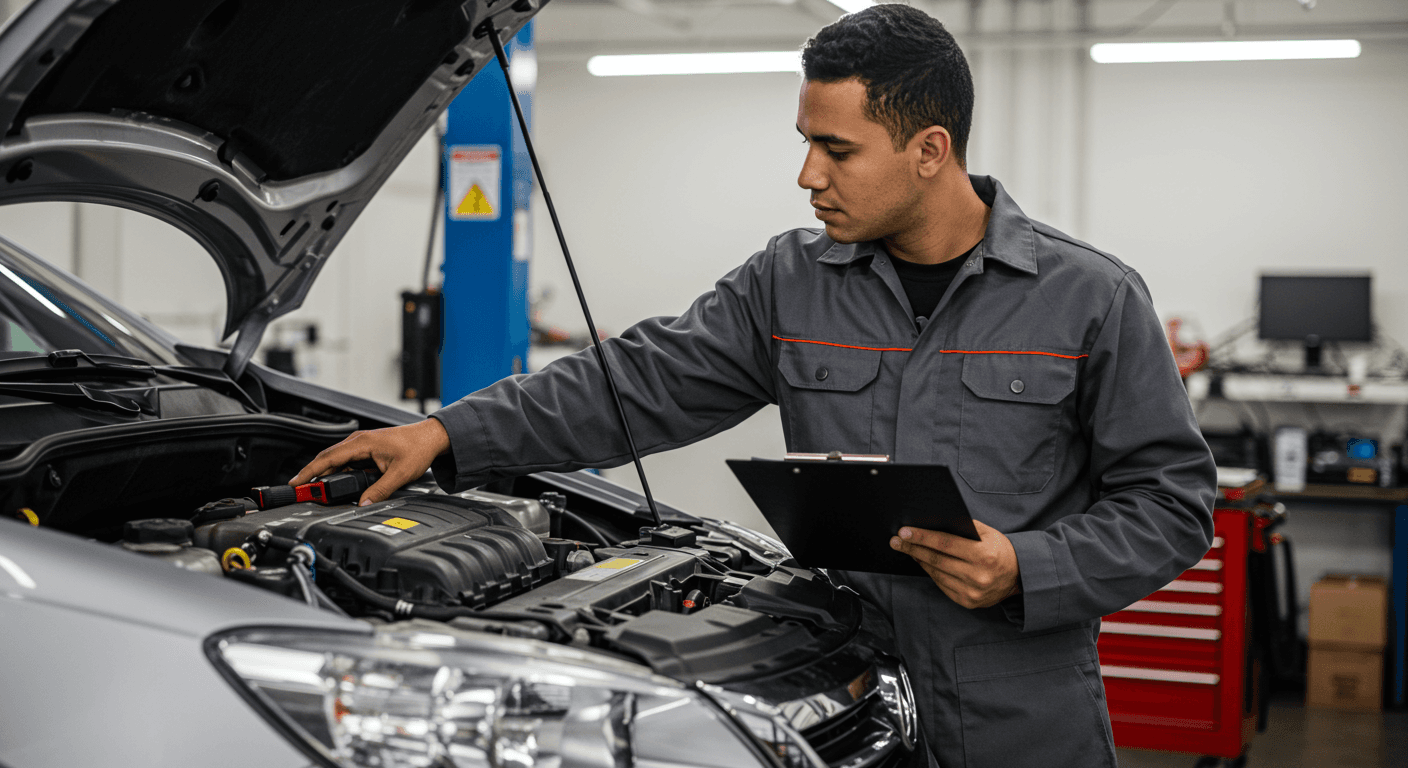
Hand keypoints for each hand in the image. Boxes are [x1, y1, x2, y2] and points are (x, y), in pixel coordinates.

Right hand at [289, 418, 451, 505]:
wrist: (430, 437)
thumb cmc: (417, 448)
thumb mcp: (399, 474)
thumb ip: (380, 490)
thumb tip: (363, 504)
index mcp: (363, 443)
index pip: (328, 458)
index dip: (310, 471)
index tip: (296, 482)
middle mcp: (359, 441)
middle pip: (327, 458)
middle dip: (312, 474)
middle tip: (300, 489)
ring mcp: (362, 443)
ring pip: (336, 459)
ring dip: (325, 473)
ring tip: (315, 489)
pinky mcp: (366, 448)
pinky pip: (346, 460)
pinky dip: (338, 470)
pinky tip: (336, 481)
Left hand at [889, 520, 1020, 608]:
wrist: (1019, 576)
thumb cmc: (1000, 549)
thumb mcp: (987, 533)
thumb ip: (963, 527)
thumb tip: (933, 522)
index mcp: (983, 555)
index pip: (945, 544)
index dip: (922, 537)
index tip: (904, 532)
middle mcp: (977, 576)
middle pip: (936, 560)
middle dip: (913, 549)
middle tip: (896, 541)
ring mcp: (972, 592)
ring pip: (936, 574)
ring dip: (919, 560)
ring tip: (907, 549)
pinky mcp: (967, 602)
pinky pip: (942, 585)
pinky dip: (931, 573)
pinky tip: (923, 562)